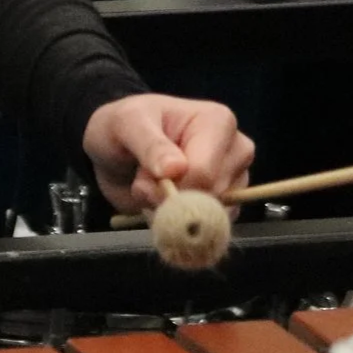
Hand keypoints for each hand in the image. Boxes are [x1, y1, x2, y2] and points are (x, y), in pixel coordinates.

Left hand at [81, 94, 253, 215]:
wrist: (116, 148)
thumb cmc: (123, 126)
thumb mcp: (125, 124)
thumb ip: (149, 145)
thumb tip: (175, 169)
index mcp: (218, 121)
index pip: (204, 173)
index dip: (170, 186)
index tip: (143, 179)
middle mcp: (235, 151)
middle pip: (209, 198)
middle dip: (169, 200)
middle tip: (143, 182)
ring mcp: (234, 180)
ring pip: (209, 217)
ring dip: (170, 212)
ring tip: (151, 187)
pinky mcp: (226, 206)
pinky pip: (206, 230)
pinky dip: (177, 223)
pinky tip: (160, 202)